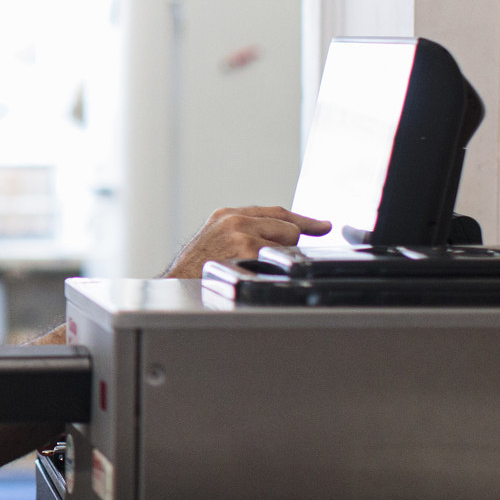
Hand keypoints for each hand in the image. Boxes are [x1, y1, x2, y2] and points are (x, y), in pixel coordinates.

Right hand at [163, 206, 330, 277]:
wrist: (176, 287)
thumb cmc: (194, 273)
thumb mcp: (215, 242)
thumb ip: (244, 233)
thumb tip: (281, 238)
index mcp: (227, 215)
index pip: (276, 212)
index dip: (303, 220)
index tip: (323, 225)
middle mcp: (235, 219)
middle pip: (287, 227)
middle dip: (285, 246)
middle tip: (263, 264)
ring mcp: (242, 234)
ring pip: (287, 243)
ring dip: (276, 261)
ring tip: (249, 271)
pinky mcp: (247, 250)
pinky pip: (279, 260)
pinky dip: (272, 272)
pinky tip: (250, 276)